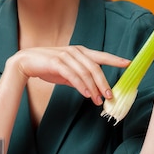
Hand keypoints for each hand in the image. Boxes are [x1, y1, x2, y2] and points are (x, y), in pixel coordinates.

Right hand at [7, 46, 130, 104]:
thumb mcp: (67, 71)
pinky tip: (86, 95)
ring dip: (93, 88)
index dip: (115, 59)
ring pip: (86, 73)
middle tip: (111, 96)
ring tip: (98, 101)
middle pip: (96, 68)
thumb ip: (80, 77)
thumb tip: (92, 89)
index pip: (101, 56)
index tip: (128, 63)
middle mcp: (76, 52)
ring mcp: (66, 56)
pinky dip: (81, 86)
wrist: (26, 62)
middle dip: (104, 83)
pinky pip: (73, 75)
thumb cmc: (47, 66)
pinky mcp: (57, 62)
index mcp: (80, 52)